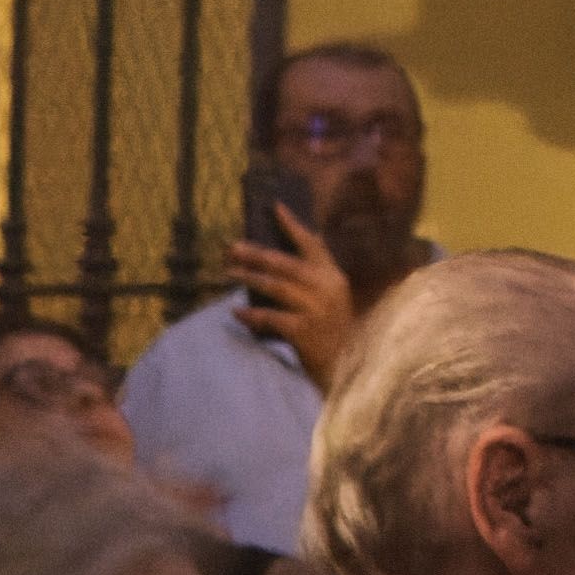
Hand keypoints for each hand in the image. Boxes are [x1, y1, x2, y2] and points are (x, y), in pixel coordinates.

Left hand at [231, 211, 363, 389]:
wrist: (345, 368)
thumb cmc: (333, 332)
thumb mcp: (331, 300)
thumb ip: (312, 280)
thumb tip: (276, 264)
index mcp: (334, 277)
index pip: (312, 244)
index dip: (293, 225)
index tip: (274, 206)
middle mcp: (327, 288)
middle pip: (286, 264)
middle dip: (257, 254)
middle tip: (232, 247)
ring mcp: (317, 309)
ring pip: (276, 287)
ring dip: (249, 278)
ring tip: (228, 274)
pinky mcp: (305, 331)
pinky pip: (272, 318)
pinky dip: (252, 315)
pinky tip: (236, 313)